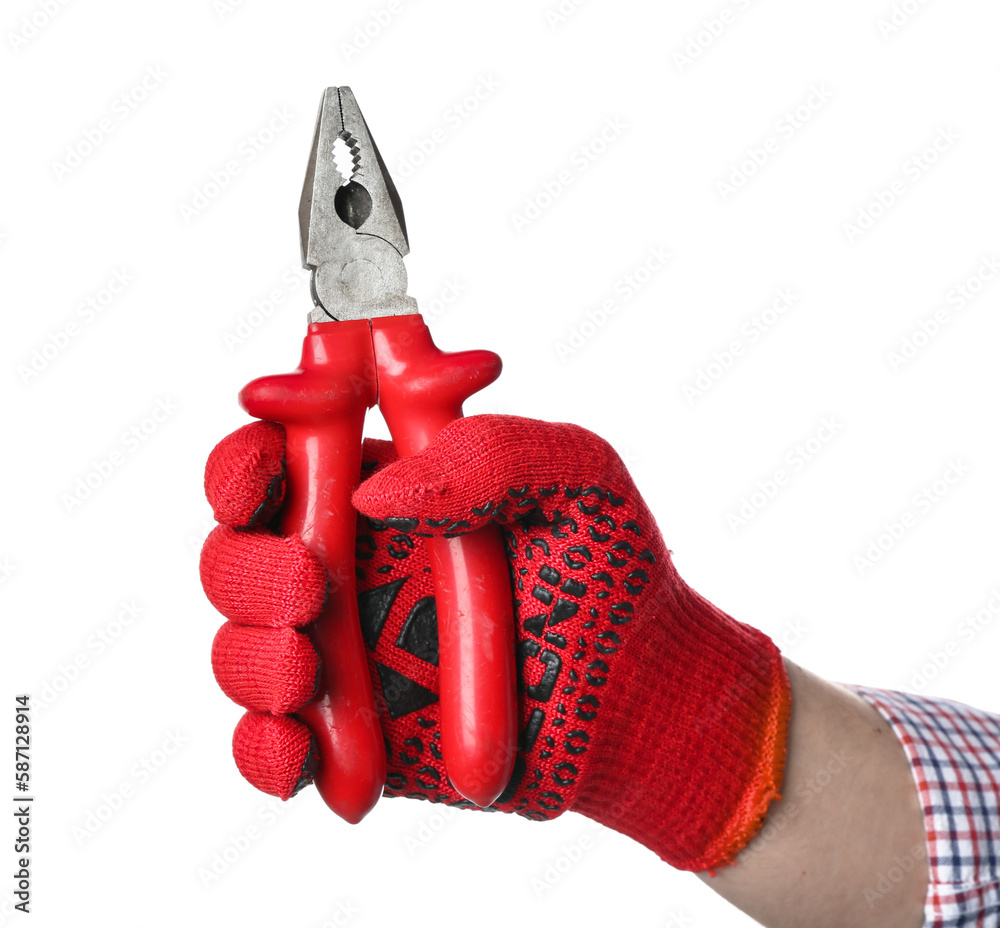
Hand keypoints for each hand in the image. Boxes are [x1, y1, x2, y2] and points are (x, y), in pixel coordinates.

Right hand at [200, 415, 789, 871]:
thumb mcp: (576, 478)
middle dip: (249, 570)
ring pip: (241, 650)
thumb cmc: (612, 573)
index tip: (260, 476)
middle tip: (313, 585)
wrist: (647, 697)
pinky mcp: (356, 735)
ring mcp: (348, 654)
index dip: (244, 464)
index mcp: (387, 491)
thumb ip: (491, 452)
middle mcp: (352, 567)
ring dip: (253, 658)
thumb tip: (375, 494)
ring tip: (310, 666)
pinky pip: (273, 749)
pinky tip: (298, 751)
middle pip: (236, 555)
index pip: (280, 460)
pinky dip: (264, 752)